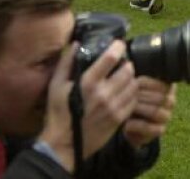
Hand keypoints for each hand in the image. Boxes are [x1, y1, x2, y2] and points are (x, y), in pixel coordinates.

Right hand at [38, 39, 138, 170]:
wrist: (63, 145)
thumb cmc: (58, 114)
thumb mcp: (55, 86)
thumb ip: (66, 63)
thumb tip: (76, 44)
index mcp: (88, 83)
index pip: (111, 58)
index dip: (118, 47)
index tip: (119, 44)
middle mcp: (104, 93)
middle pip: (128, 70)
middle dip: (127, 63)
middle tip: (122, 64)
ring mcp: (114, 107)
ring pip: (134, 84)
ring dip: (131, 78)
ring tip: (124, 78)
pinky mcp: (119, 119)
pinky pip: (134, 100)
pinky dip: (132, 93)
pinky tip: (124, 93)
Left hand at [122, 77, 176, 150]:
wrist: (130, 124)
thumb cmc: (132, 100)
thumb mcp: (136, 87)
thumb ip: (137, 78)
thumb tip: (127, 65)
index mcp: (167, 86)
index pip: (163, 83)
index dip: (148, 82)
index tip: (134, 81)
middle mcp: (170, 101)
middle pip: (160, 97)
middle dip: (141, 96)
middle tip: (126, 95)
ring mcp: (166, 116)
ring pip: (156, 112)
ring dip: (139, 109)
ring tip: (125, 108)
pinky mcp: (160, 130)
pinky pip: (150, 127)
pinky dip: (137, 125)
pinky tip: (127, 123)